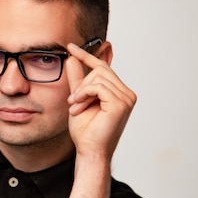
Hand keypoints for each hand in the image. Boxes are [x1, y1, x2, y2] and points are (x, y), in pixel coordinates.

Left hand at [65, 41, 136, 161]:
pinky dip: (85, 93)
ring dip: (81, 92)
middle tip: (73, 102)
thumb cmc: (86, 130)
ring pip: (98, 77)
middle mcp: (126, 93)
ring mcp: (127, 98)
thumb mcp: (78, 99)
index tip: (70, 46)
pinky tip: (79, 105)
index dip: (87, 55)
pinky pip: (99, 86)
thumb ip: (77, 80)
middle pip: (100, 70)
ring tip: (76, 107)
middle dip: (82, 85)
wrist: (89, 150)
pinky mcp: (121, 103)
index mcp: (119, 92)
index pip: (103, 67)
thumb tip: (72, 58)